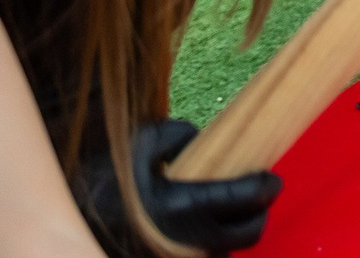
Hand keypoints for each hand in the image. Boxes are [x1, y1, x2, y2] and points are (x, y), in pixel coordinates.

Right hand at [78, 119, 279, 253]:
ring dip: (231, 236)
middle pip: (248, 234)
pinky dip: (208, 251)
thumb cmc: (101, 183)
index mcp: (181, 205)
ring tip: (226, 217)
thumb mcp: (136, 145)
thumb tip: (199, 139)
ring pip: (224, 254)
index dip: (267, 186)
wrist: (65, 225)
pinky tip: (200, 234)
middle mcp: (184, 241)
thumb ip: (174, 135)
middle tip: (257, 198)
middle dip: (258, 214)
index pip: (247, 197)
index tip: (271, 179)